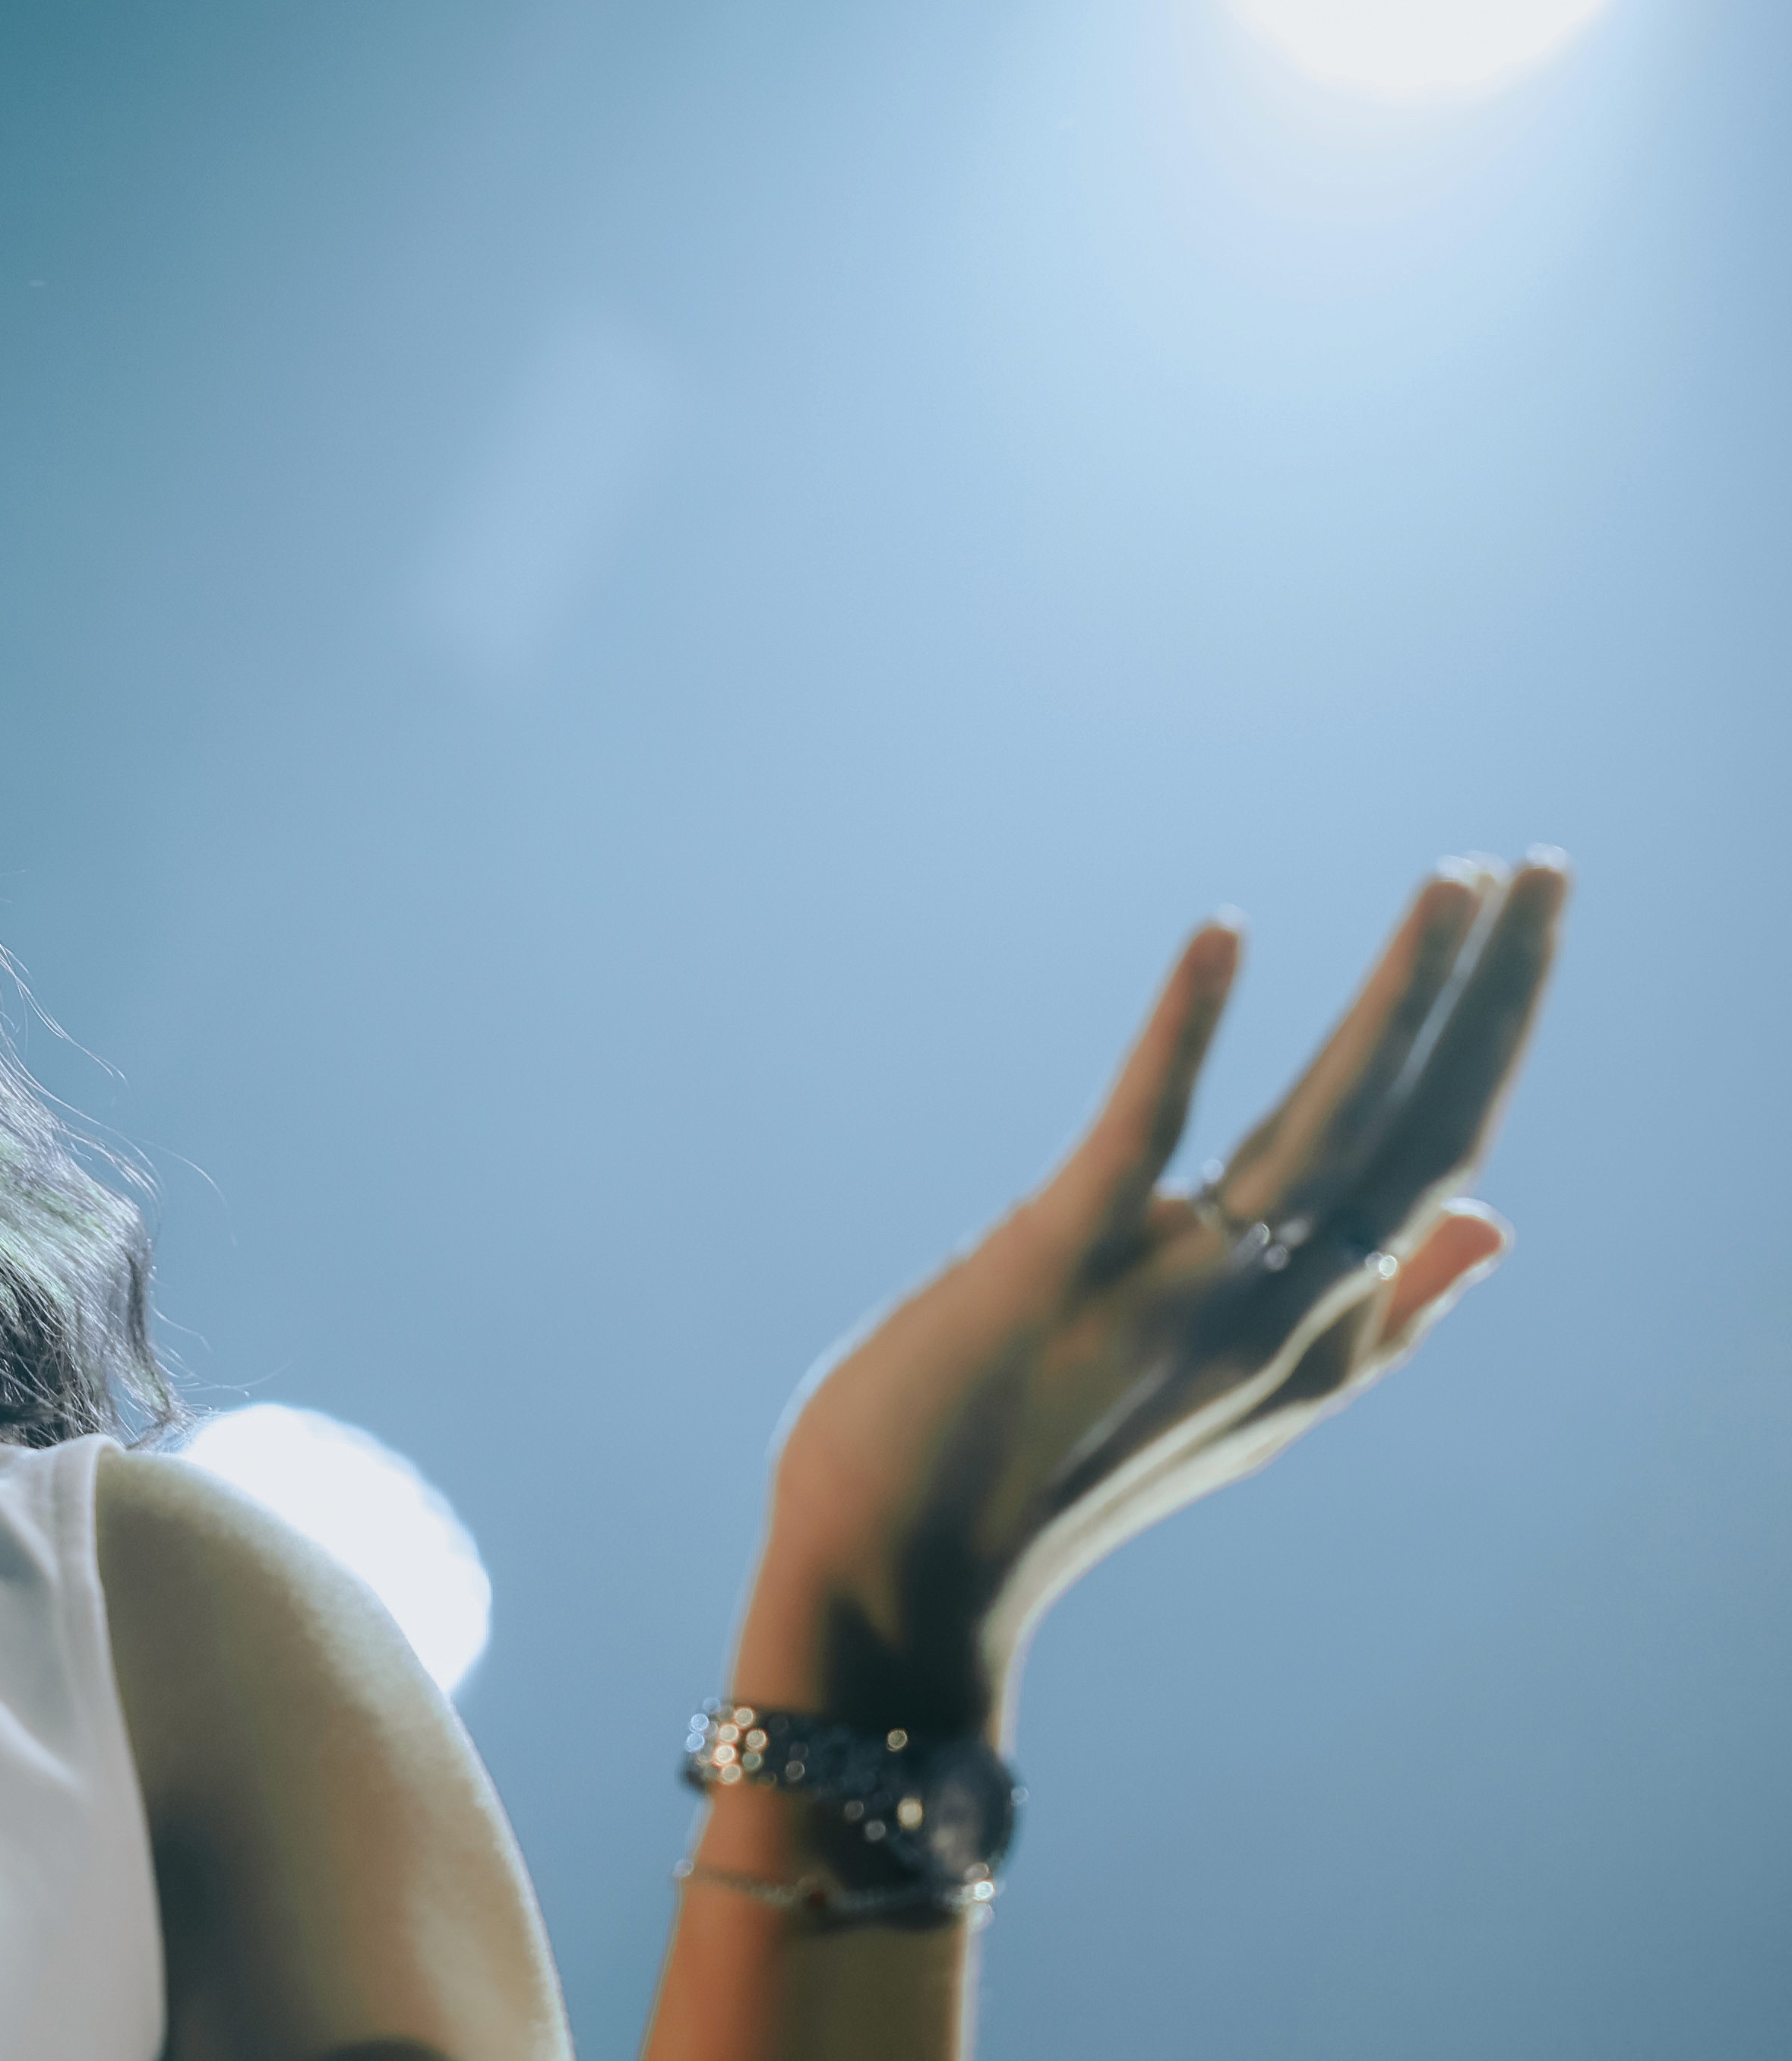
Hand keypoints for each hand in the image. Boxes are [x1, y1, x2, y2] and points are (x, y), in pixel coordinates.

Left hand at [727, 856, 1566, 1739]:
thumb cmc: (1051, 1470)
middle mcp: (1271, 1313)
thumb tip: (1503, 1223)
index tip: (1532, 921)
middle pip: (1415, 1129)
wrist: (896, 1576)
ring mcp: (1169, 1290)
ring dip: (1395, 995)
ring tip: (1455, 880)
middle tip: (1545, 865)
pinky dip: (1180, 1034)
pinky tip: (1222, 935)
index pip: (1441, 1159)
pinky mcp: (1053, 1265)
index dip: (1496, 1039)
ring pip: (1320, 1124)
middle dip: (1489, 994)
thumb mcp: (1243, 1402)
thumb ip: (1382, 1316)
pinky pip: (1138, 1136)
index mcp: (1314, 1332)